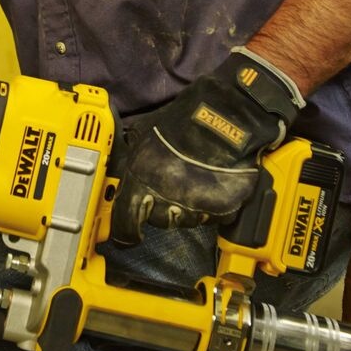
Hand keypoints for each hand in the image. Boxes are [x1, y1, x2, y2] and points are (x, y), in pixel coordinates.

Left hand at [108, 48, 304, 245]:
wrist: (226, 119)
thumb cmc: (181, 122)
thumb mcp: (145, 131)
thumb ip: (133, 154)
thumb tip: (124, 162)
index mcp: (141, 184)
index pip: (125, 224)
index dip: (126, 230)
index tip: (131, 231)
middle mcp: (166, 202)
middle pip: (160, 221)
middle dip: (163, 207)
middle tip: (173, 184)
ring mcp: (195, 208)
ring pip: (187, 220)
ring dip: (188, 206)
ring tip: (196, 180)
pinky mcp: (222, 211)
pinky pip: (212, 215)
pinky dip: (212, 204)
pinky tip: (213, 183)